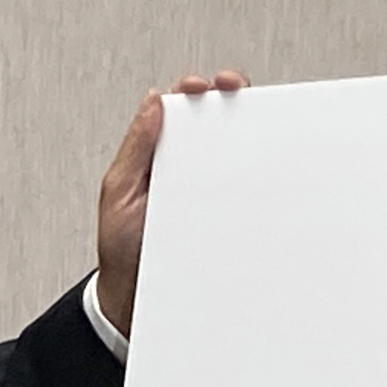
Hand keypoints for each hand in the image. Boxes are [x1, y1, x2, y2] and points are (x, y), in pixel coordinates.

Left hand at [95, 70, 245, 337]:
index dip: (197, 89)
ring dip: (252, 135)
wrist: (136, 301)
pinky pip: (248, 196)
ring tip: (260, 125)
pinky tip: (267, 173)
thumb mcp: (119, 192)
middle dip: (234, 98)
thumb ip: (136, 148)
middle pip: (220, 122)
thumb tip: (153, 101)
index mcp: (161, 154)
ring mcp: (210, 193)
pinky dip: (260, 182)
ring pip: (239, 155)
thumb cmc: (123, 249)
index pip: (184, 110)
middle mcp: (189, 168)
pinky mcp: (227, 219)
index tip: (204, 85)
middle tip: (236, 91)